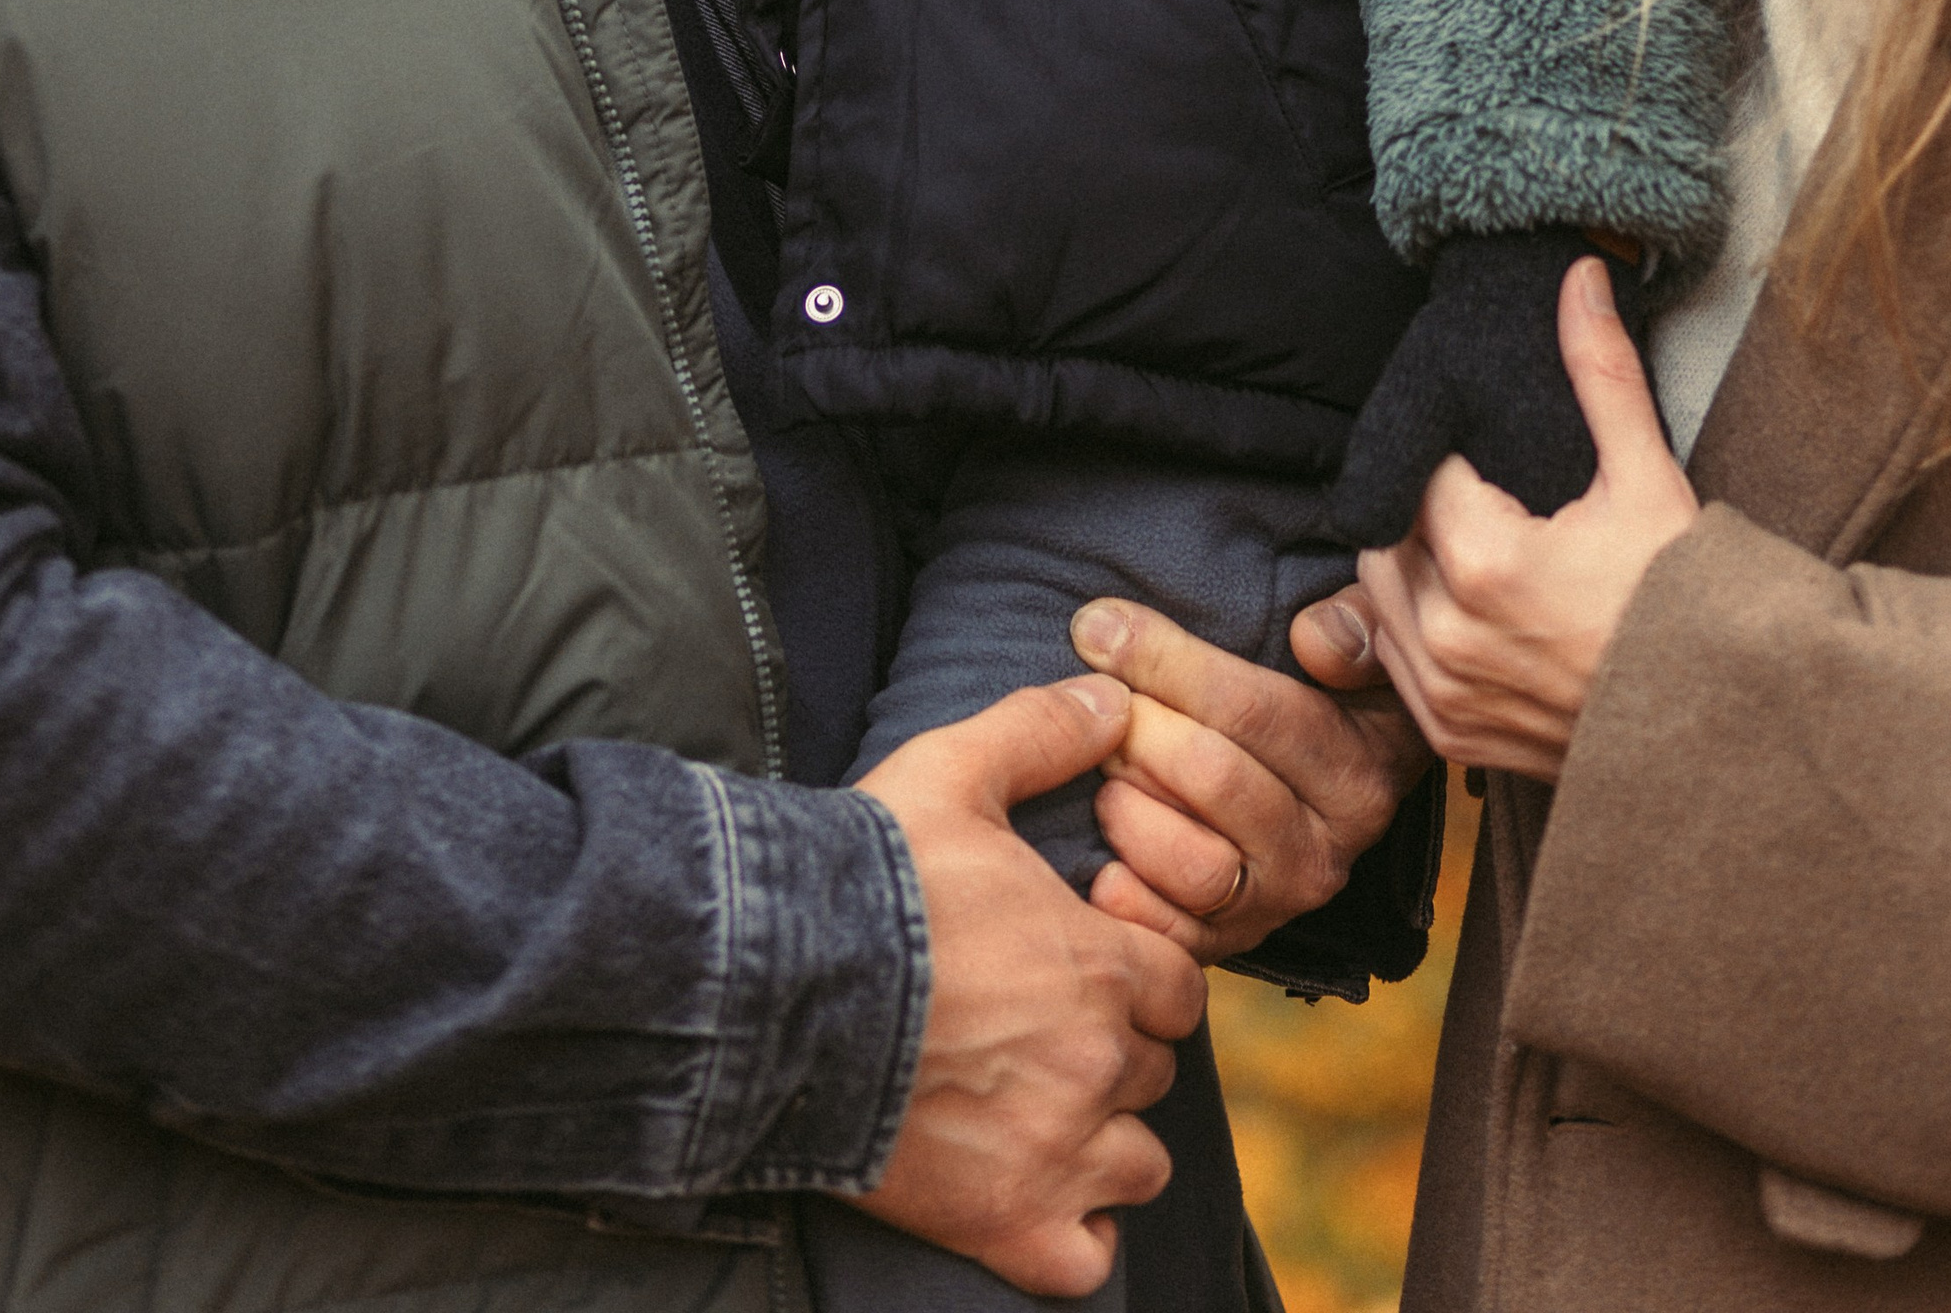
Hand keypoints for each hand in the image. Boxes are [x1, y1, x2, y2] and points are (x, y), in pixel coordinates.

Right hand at [852, 677, 1207, 1295]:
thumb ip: (1043, 729)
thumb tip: (1113, 694)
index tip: (1083, 965)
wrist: (774, 990)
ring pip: (1137, 1163)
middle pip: (1152, 1070)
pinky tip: (1032, 1194)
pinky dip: (1073, 1236)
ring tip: (1038, 1109)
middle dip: (1112, 1049)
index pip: (1176, 986)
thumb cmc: (867, 877)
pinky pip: (1088, 1258)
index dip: (1135, 973)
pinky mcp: (1007, 1226)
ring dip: (1103, 1140)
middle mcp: (1097, 1064)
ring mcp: (1058, 1154)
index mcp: (1100, 964)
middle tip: (1041, 1030)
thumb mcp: (953, 770)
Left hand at [1065, 594, 1428, 961]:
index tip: (1099, 625)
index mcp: (1359, 769)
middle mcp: (1324, 849)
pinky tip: (1096, 858)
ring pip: (1197, 868)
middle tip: (1093, 699)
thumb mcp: (1359, 638)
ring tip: (1102, 769)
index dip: (1167, 662)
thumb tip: (1316, 640)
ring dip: (1132, 812)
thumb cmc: (1319, 688)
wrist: (1314, 776)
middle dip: (1141, 730)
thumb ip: (1355, 624)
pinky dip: (1129, 902)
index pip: (1255, 711)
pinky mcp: (1230, 944)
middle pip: (1217, 782)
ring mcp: (1275, 904)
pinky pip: (1173, 938)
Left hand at [1354, 255, 1696, 779]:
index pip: (1423, 472)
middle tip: (1484, 495)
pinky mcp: (1451, 735)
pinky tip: (1468, 606)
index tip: (1489, 452)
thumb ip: (1601, 374)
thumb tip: (1580, 276)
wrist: (1720, 729)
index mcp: (1487, 563)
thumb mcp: (1650, 481)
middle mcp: (1448, 634)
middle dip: (1424, 505)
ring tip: (1476, 544)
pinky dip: (1415, 625)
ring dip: (1410, 562)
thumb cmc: (1687, 605)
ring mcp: (1444, 694)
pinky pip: (1393, 660)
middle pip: (1388, 529)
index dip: (1454, 452)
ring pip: (1379, 593)